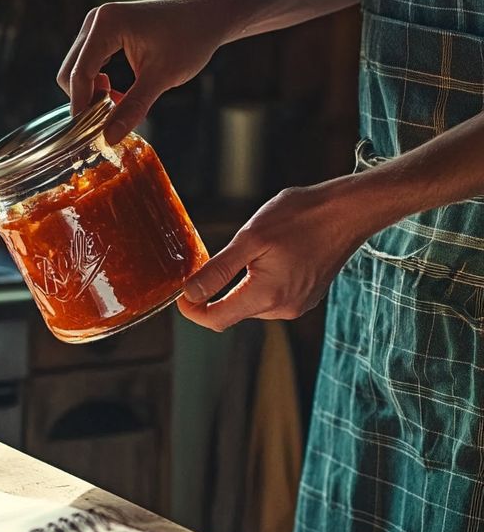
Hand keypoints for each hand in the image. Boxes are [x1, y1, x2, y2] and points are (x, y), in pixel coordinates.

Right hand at [57, 0, 229, 142]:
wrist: (207, 17)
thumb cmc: (190, 40)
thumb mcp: (162, 78)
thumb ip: (133, 107)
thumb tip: (108, 138)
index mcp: (106, 24)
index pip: (80, 73)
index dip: (83, 106)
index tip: (91, 133)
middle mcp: (96, 20)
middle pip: (71, 72)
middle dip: (86, 99)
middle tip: (110, 118)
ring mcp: (97, 24)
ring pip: (76, 70)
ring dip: (92, 93)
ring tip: (118, 102)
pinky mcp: (102, 31)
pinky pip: (87, 64)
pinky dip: (97, 83)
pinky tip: (117, 92)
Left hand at [177, 183, 369, 331]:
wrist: (350, 211)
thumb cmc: (301, 217)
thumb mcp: (250, 239)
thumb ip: (218, 270)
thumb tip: (189, 294)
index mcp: (267, 296)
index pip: (216, 320)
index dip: (193, 310)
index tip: (181, 292)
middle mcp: (283, 309)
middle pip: (233, 311)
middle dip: (218, 290)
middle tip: (218, 256)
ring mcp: (297, 305)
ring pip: (251, 303)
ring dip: (242, 283)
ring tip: (257, 250)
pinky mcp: (306, 297)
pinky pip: (271, 296)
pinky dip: (261, 281)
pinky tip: (274, 255)